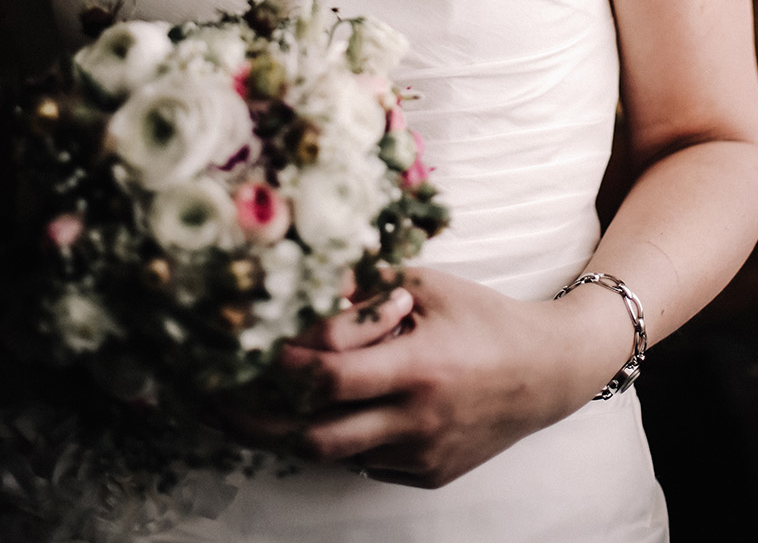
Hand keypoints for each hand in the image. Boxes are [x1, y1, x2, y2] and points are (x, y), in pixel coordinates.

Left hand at [217, 268, 609, 488]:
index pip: (333, 379)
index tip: (249, 351)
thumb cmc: (483, 317)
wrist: (546, 372)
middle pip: (317, 439)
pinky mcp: (427, 476)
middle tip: (212, 406)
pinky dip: (345, 438)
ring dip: (296, 432)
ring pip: (338, 454)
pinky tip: (335, 412)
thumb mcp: (429, 285)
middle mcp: (416, 422)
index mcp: (418, 369)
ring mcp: (421, 456)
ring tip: (251, 411)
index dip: (287, 368)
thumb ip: (369, 287)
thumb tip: (307, 282)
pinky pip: (368, 463)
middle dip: (257, 425)